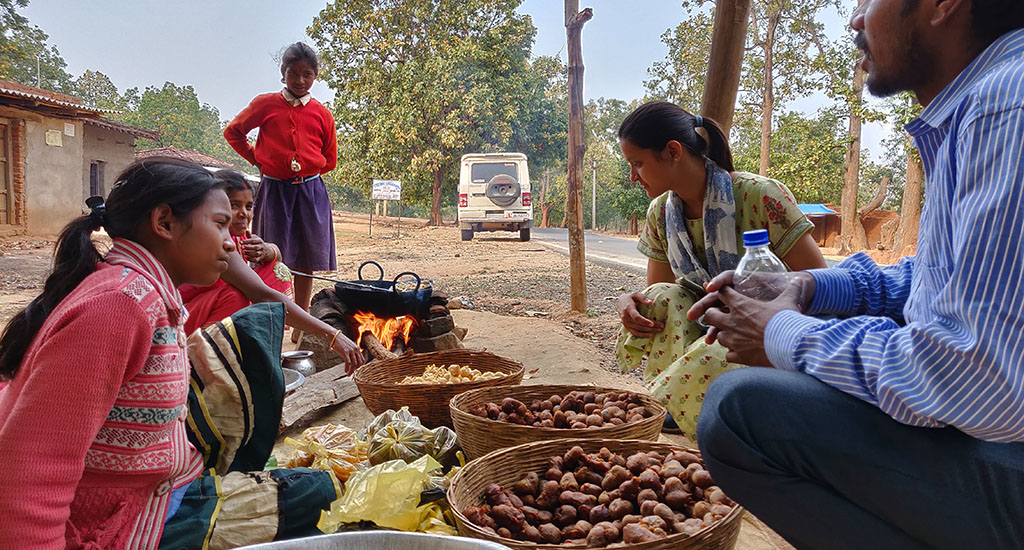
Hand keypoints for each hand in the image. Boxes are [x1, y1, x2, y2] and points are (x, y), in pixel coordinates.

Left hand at [241, 235, 266, 262]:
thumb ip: (250, 235)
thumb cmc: (257, 243)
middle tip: (241, 247)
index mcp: (260, 241)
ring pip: (256, 254)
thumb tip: (246, 230)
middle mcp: (261, 247)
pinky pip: (256, 259)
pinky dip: (251, 259)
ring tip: (243, 252)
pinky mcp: (260, 258)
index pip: (253, 241)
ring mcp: (261, 253)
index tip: (240, 242)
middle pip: (255, 247)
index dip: (246, 241)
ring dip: (249, 253)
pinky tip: (246, 257)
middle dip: (248, 247)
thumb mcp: (255, 238)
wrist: (266, 251)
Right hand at [329, 331, 364, 374]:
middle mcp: (356, 350)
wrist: (335, 336)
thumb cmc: (341, 342)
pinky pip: (348, 362)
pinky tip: (345, 371)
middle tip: (351, 373)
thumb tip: (351, 359)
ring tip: (348, 374)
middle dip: (356, 369)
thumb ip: (352, 352)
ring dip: (351, 371)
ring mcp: (351, 351)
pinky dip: (347, 368)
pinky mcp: (345, 352)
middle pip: (359, 363)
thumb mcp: (349, 346)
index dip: (359, 366)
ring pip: (354, 364)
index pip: (362, 360)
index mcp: (357, 349)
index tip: (355, 369)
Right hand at [616, 291, 664, 336]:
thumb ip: (643, 298)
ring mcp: (626, 323)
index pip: (636, 317)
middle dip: (652, 326)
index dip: (644, 321)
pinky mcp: (627, 327)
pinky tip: (651, 334)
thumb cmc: (630, 298)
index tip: (652, 324)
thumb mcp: (636, 294)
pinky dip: (643, 335)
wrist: (620, 303)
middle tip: (662, 326)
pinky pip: (635, 333)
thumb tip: (651, 302)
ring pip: (639, 329)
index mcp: (628, 309)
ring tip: (660, 329)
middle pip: (640, 324)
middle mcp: (626, 317)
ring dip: (650, 331)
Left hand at [692, 274, 813, 365]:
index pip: (722, 293)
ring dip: (723, 334)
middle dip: (713, 314)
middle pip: (709, 315)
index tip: (726, 294)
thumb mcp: (789, 302)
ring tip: (732, 334)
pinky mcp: (738, 356)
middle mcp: (732, 322)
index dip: (723, 292)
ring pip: (718, 335)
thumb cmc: (788, 322)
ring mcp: (733, 340)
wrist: (790, 347)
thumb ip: (792, 289)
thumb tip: (800, 280)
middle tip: (721, 316)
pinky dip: (733, 352)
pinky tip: (741, 351)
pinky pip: (728, 353)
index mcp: (741, 306)